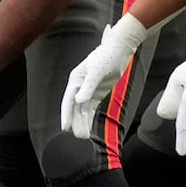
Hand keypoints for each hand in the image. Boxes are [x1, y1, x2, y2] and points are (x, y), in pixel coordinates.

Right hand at [59, 15, 147, 141]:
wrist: (119, 49)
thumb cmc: (106, 57)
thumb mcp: (97, 72)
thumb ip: (88, 87)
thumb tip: (78, 101)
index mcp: (75, 79)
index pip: (68, 100)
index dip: (66, 114)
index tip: (65, 128)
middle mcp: (79, 86)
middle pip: (75, 107)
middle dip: (76, 122)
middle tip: (79, 136)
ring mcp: (88, 90)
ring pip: (82, 109)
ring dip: (82, 122)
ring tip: (84, 136)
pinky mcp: (97, 92)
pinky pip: (91, 108)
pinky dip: (89, 117)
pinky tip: (89, 128)